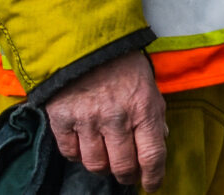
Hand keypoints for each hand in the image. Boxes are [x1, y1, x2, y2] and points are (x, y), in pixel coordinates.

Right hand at [45, 51, 165, 188]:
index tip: (152, 185)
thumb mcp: (149, 85)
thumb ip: (155, 115)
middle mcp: (117, 118)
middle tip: (127, 174)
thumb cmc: (123, 65)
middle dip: (127, 176)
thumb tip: (161, 140)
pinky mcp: (63, 120)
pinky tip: (85, 145)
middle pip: (122, 167)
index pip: (152, 156)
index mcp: (144, 108)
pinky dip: (78, 155)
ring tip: (106, 158)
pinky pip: (71, 153)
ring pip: (96, 165)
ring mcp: (88, 121)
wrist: (86, 43)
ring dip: (103, 167)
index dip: (153, 176)